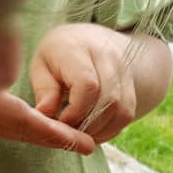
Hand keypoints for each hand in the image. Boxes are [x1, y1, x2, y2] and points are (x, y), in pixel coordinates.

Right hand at [0, 88, 96, 153]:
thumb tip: (11, 35)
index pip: (19, 119)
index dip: (50, 130)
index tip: (77, 139)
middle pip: (23, 131)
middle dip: (57, 140)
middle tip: (89, 146)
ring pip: (15, 132)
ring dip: (46, 138)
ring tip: (78, 142)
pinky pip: (6, 127)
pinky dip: (29, 130)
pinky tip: (48, 130)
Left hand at [30, 23, 139, 143]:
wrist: (89, 39)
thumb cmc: (58, 56)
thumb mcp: (41, 66)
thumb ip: (44, 90)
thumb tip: (45, 114)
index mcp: (78, 48)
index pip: (88, 85)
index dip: (76, 112)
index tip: (61, 122)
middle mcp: (107, 56)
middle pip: (109, 101)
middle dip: (88, 125)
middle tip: (70, 133)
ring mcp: (124, 70)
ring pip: (122, 110)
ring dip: (101, 130)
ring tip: (81, 133)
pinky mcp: (132, 85)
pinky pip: (127, 114)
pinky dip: (110, 129)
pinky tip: (93, 130)